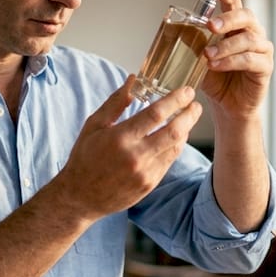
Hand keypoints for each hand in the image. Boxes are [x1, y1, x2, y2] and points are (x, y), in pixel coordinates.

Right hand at [52, 76, 201, 219]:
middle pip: (174, 131)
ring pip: (175, 147)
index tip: (186, 91)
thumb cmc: (84, 158)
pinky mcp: (150, 184)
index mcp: (120, 138)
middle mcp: (136, 156)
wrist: (80, 197)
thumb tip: (133, 79)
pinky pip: (169, 161)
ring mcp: (145, 172)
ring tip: (187, 118)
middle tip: (195, 104)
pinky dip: (175, 146)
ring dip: (185, 130)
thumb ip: (116, 102)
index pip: (156, 114)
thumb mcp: (94, 125)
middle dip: (189, 115)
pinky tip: (175, 137)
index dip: (175, 100)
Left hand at [200, 0, 273, 118]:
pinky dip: (231, 61)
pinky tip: (216, 65)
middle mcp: (252, 32)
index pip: (234, 1)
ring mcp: (261, 49)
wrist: (228, 105)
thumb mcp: (199, 57)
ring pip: (248, 39)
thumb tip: (174, 29)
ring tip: (207, 56)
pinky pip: (250, 60)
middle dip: (227, 19)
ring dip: (225, 46)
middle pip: (246, 16)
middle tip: (210, 26)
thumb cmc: (215, 77)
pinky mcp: (265, 67)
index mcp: (236, 25)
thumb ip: (192, 42)